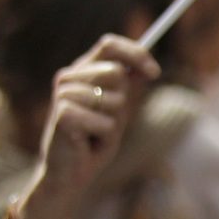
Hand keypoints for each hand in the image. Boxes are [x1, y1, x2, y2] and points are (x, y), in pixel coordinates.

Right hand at [23, 36, 148, 218]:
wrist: (69, 173)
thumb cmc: (94, 140)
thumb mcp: (118, 111)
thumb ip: (130, 88)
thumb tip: (148, 68)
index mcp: (81, 71)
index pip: (109, 45)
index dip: (135, 54)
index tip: (155, 73)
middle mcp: (68, 77)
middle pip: (116, 73)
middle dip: (122, 103)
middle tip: (105, 122)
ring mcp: (63, 94)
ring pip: (115, 101)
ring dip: (113, 124)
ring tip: (95, 134)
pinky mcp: (63, 114)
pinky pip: (107, 123)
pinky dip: (105, 137)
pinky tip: (87, 143)